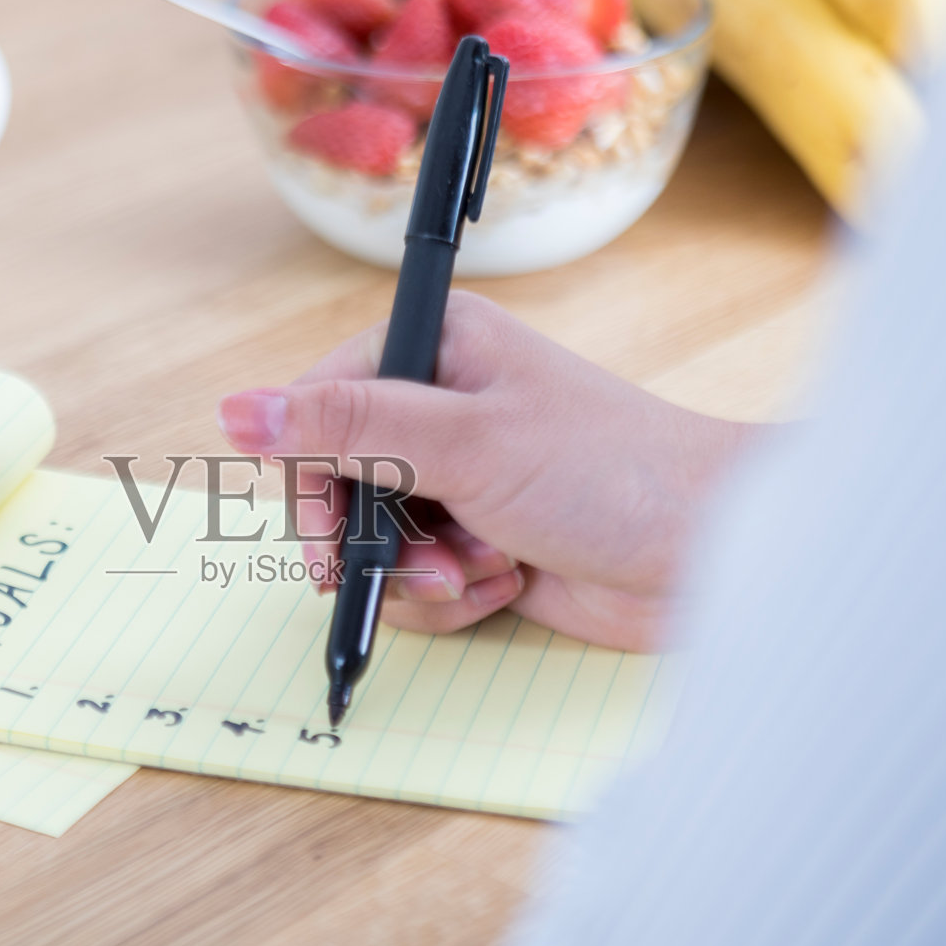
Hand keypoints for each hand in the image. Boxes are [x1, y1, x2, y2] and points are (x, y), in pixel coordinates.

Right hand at [216, 291, 760, 650]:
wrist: (711, 554)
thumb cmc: (611, 472)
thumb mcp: (467, 441)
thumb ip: (347, 426)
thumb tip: (235, 411)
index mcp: (434, 349)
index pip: (316, 409)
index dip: (310, 480)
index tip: (328, 540)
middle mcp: (438, 410)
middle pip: (337, 486)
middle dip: (373, 542)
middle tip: (418, 567)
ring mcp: (458, 481)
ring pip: (374, 545)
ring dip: (420, 576)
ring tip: (482, 572)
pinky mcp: (477, 542)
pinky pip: (416, 582)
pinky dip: (452, 596)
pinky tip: (506, 583)